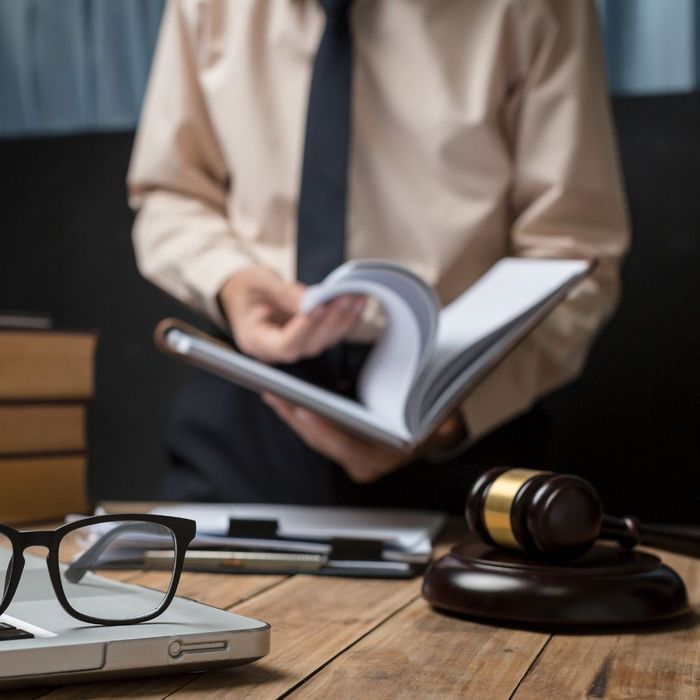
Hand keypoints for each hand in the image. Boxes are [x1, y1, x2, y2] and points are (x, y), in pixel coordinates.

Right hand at [219, 266, 364, 363]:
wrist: (243, 291)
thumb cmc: (245, 288)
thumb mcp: (257, 282)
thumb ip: (283, 293)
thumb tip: (309, 300)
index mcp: (256, 340)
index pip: (284, 345)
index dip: (305, 329)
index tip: (318, 308)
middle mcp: (276, 350)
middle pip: (309, 345)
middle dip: (330, 321)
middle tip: (345, 298)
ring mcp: (293, 346)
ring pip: (323, 341)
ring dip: (342, 320)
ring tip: (355, 297)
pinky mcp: (307, 338)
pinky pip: (328, 333)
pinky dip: (344, 318)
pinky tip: (356, 303)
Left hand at [263, 394, 466, 482]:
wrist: (434, 432)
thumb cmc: (435, 421)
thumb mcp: (443, 419)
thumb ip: (443, 421)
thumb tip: (445, 420)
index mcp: (386, 459)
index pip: (348, 447)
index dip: (325, 430)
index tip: (304, 410)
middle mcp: (364, 463)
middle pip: (322, 441)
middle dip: (296, 417)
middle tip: (275, 393)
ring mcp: (350, 456)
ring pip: (314, 437)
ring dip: (291, 414)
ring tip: (272, 390)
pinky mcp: (340, 445)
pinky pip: (315, 432)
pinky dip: (299, 413)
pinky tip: (282, 395)